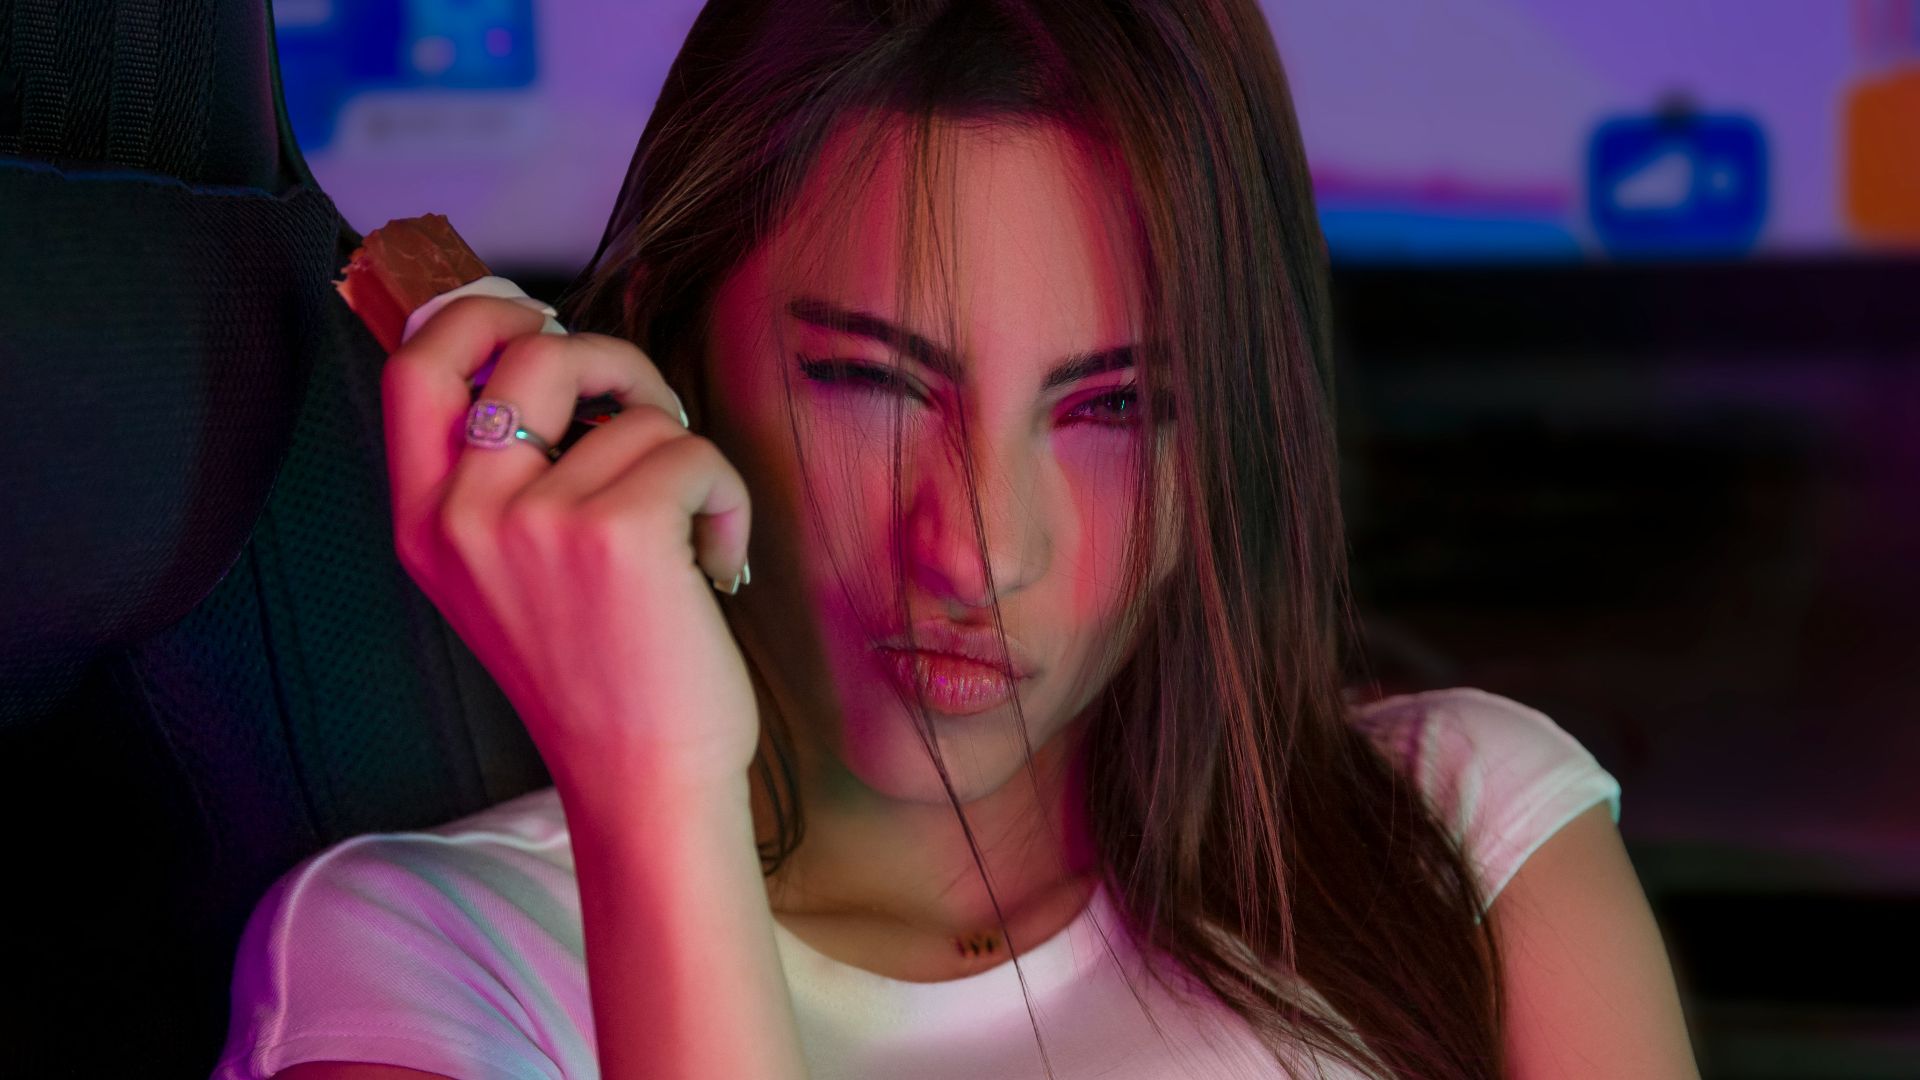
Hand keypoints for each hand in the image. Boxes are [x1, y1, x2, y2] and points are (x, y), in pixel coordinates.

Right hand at [381, 295, 759, 794]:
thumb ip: (501, 478)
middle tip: (649, 411)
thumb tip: (546, 352)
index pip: (415, 367)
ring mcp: (535, 523)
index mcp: (425, 524)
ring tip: (688, 533)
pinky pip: (690, 449)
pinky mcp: (617, 533)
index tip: (537, 317)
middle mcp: (464, 517)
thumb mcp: (504, 576)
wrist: (642, 780)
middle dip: (613, 360)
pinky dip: (725, 498)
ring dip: (683, 457)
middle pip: (532, 350)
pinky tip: (715, 563)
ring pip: (633, 408)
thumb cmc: (597, 675)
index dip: (478, 313)